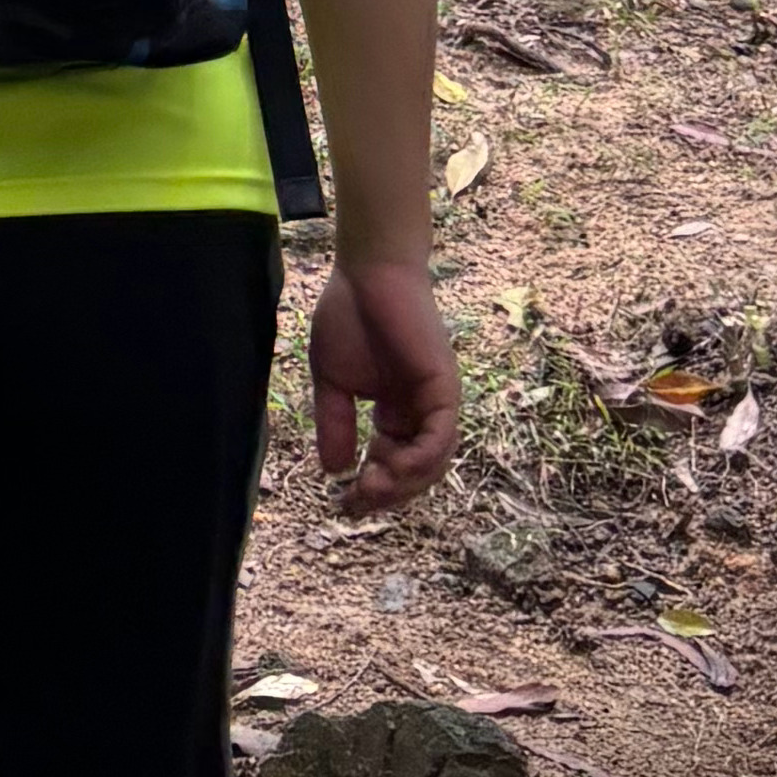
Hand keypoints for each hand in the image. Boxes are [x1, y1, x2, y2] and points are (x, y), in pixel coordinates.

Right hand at [311, 252, 460, 514]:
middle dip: (386, 494)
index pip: (390, 463)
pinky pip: (441, 437)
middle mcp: (420, 412)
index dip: (370, 487)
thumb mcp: (332, 381)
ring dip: (403, 484)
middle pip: (414, 472)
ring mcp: (436, 402)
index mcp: (396, 411)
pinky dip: (420, 459)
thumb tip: (332, 471)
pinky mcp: (445, 390)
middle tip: (355, 504)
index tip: (342, 503)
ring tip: (369, 490)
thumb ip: (334, 424)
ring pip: (432, 462)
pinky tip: (390, 468)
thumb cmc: (349, 315)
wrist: (367, 272)